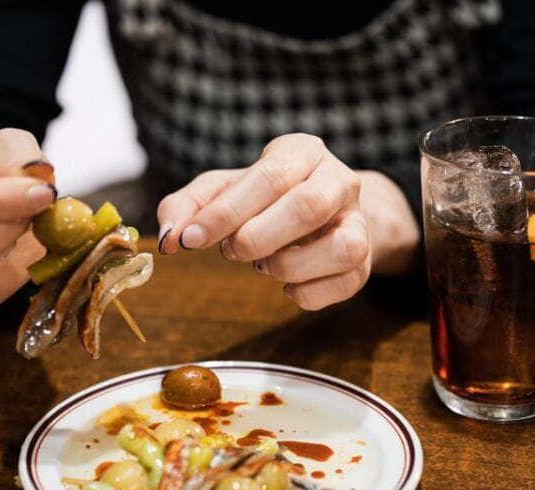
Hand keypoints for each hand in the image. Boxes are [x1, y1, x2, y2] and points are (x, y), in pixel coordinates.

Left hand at [157, 133, 419, 309]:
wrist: (323, 211)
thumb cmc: (265, 197)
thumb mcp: (222, 190)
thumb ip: (187, 207)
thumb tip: (169, 239)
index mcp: (301, 151)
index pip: (269, 177)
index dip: (227, 212)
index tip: (192, 239)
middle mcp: (339, 180)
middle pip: (308, 206)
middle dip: (259, 237)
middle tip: (231, 252)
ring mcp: (358, 221)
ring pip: (341, 247)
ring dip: (290, 266)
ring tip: (265, 265)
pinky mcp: (365, 259)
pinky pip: (346, 283)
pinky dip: (309, 293)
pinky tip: (287, 285)